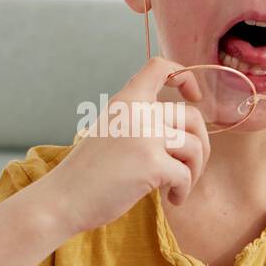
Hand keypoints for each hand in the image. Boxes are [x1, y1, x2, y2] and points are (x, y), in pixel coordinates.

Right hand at [45, 56, 210, 235]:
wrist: (63, 198)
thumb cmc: (87, 173)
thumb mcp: (109, 130)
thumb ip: (137, 121)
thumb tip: (178, 131)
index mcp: (126, 101)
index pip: (160, 67)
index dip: (185, 77)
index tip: (193, 96)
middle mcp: (137, 113)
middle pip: (192, 116)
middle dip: (201, 144)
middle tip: (191, 165)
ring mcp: (146, 137)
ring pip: (195, 147)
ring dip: (195, 171)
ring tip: (178, 187)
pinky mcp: (152, 164)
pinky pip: (186, 175)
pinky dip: (184, 191)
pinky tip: (172, 198)